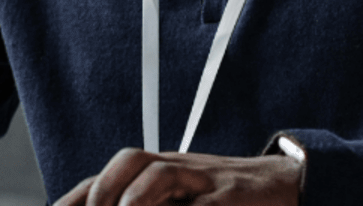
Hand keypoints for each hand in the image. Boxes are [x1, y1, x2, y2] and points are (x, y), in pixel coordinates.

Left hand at [54, 148, 300, 205]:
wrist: (286, 186)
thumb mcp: (183, 200)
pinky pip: (205, 204)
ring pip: (160, 174)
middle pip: (130, 162)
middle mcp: (177, 168)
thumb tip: (101, 205)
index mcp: (160, 171)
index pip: (109, 176)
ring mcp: (204, 179)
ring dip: (134, 201)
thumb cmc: (224, 199)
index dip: (77, 196)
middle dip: (102, 192)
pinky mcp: (232, 197)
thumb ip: (151, 204)